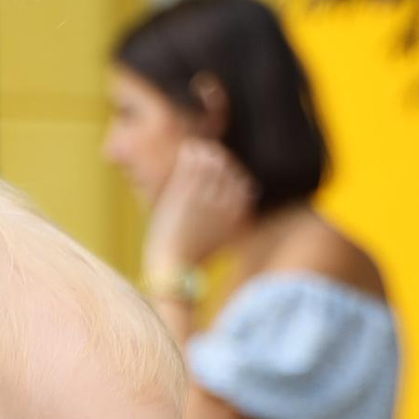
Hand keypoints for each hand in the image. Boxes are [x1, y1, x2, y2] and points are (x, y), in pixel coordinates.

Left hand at [142, 137, 255, 296]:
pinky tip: (187, 150)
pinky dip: (191, 153)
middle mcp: (228, 202)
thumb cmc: (193, 255)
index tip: (221, 168)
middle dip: (218, 158)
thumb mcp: (222, 237)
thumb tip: (246, 191)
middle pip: (228, 167)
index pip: (241, 181)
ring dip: (203, 152)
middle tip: (207, 155)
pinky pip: (192, 162)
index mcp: (240, 213)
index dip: (231, 171)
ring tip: (195, 150)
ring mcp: (208, 195)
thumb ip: (232, 214)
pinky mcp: (186, 192)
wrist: (172, 269)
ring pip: (211, 161)